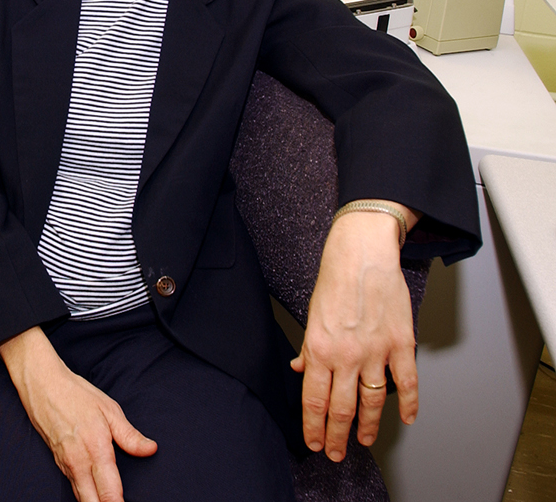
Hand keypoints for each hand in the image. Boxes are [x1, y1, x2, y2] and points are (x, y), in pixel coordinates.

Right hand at [0, 328, 155, 501]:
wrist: (42, 384)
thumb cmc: (76, 394)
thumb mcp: (109, 409)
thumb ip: (129, 435)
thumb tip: (150, 449)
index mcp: (96, 449)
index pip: (110, 492)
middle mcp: (78, 462)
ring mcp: (66, 464)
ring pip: (81, 498)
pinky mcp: (58, 462)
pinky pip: (73, 486)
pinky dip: (84, 495)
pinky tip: (94, 497)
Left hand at [292, 205, 419, 460]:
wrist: (362, 254)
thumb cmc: (335, 279)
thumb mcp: (311, 314)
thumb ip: (308, 348)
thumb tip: (299, 368)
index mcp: (319, 348)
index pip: (314, 399)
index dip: (314, 426)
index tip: (315, 442)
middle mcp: (346, 355)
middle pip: (341, 408)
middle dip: (337, 436)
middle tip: (336, 453)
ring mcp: (376, 351)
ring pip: (372, 401)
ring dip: (367, 426)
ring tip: (363, 441)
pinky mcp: (401, 344)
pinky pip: (407, 382)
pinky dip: (408, 404)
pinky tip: (406, 418)